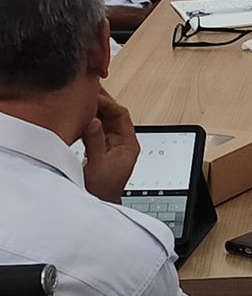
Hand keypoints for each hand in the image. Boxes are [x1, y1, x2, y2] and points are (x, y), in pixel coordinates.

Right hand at [81, 89, 140, 203]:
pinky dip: (88, 122)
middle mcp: (122, 143)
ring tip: (82, 98)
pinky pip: (96, 130)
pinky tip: (78, 116)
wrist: (100, 205)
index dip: (109, 104)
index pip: (122, 116)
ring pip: (105, 122)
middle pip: (114, 116)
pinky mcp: (102, 150)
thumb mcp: (98, 164)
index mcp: (129, 144)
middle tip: (89, 90)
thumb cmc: (103, 190)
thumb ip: (96, 142)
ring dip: (95, 111)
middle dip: (102, 104)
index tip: (96, 96)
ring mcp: (112, 146)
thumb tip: (94, 121)